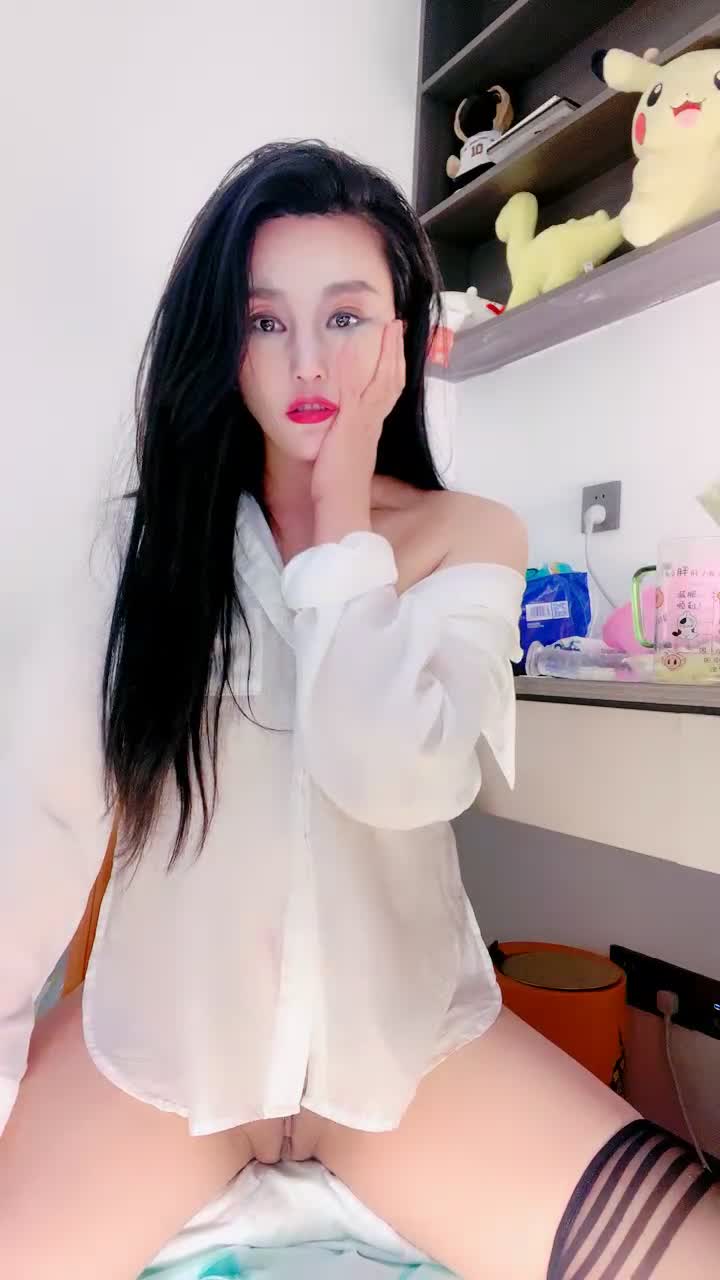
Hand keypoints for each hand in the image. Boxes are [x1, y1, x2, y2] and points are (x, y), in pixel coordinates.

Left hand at [312, 319, 404, 543]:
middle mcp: (373, 422)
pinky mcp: (352, 422)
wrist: (342, 507)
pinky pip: (359, 387)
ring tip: (389, 326)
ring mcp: (365, 421)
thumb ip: (345, 445)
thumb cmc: (339, 491)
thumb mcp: (344, 460)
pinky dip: (362, 364)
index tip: (394, 349)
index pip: (387, 392)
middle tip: (397, 326)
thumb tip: (337, 441)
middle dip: (395, 351)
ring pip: (383, 378)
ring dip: (387, 350)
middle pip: (392, 379)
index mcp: (370, 429)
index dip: (392, 369)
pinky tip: (358, 343)